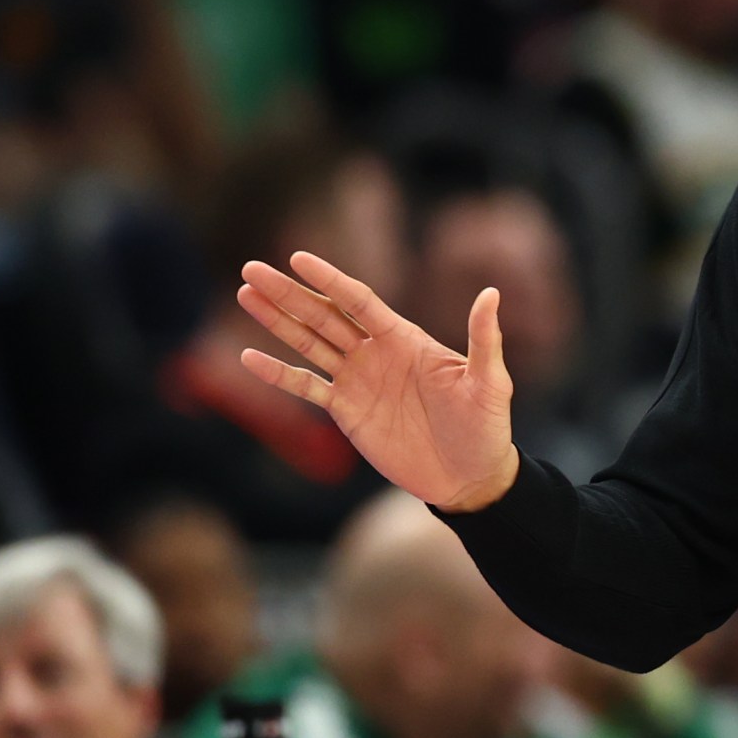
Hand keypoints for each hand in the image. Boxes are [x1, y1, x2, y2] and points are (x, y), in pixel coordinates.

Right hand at [237, 251, 518, 510]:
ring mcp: (358, 381)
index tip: (297, 258)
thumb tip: (491, 292)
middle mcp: (377, 353)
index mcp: (406, 339)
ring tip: (246, 294)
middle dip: (288, 293)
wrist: (469, 479)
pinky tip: (247, 357)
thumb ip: (484, 339)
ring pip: (309, 343)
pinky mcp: (346, 411)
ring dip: (277, 321)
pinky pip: (306, 387)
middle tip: (251, 269)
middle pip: (324, 316)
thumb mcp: (490, 384)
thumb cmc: (486, 429)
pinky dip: (278, 374)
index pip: (359, 301)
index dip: (329, 280)